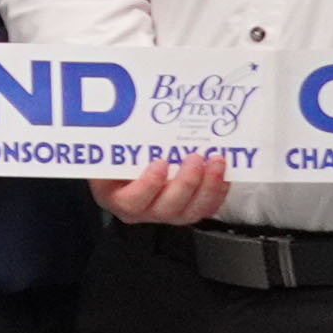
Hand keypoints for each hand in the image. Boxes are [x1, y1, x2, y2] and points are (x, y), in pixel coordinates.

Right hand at [100, 152, 231, 226]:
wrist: (128, 166)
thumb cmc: (117, 158)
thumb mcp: (109, 151)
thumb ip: (117, 143)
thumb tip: (129, 119)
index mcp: (118, 198)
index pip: (132, 201)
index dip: (149, 184)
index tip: (160, 162)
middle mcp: (144, 211)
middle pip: (167, 208)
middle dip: (187, 182)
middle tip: (195, 157)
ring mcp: (168, 213)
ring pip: (192, 211)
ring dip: (209, 186)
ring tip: (216, 162)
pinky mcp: (188, 210)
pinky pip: (207, 207)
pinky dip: (219, 190)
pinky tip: (223, 173)